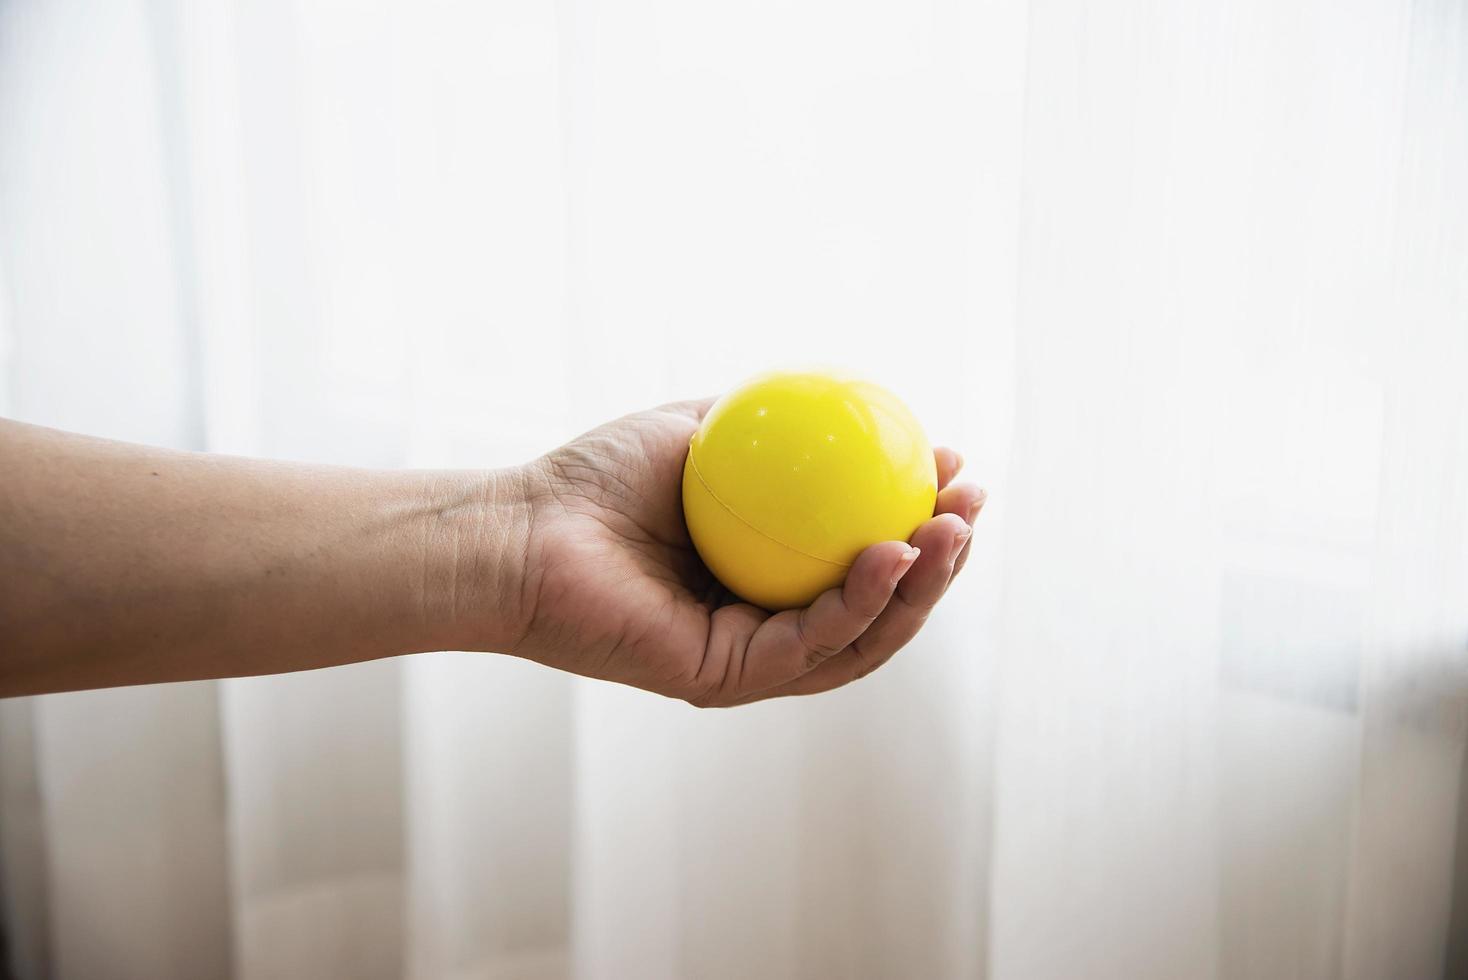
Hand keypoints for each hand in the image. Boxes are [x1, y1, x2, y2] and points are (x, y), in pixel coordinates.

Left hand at [494, 398, 985, 705]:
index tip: (958, 469)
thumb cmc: (599, 478)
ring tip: (952, 529)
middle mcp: (767, 621)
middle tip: (971, 504)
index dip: (922, 522)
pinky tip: (888, 554)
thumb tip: (856, 401)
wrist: (524, 528)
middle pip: (879, 605)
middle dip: (940, 560)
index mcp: (769, 573)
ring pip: (859, 637)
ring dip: (918, 588)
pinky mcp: (724, 678)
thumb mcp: (703, 427)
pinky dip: (857, 604)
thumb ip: (773, 422)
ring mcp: (749, 657)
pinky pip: (807, 646)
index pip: (866, 557)